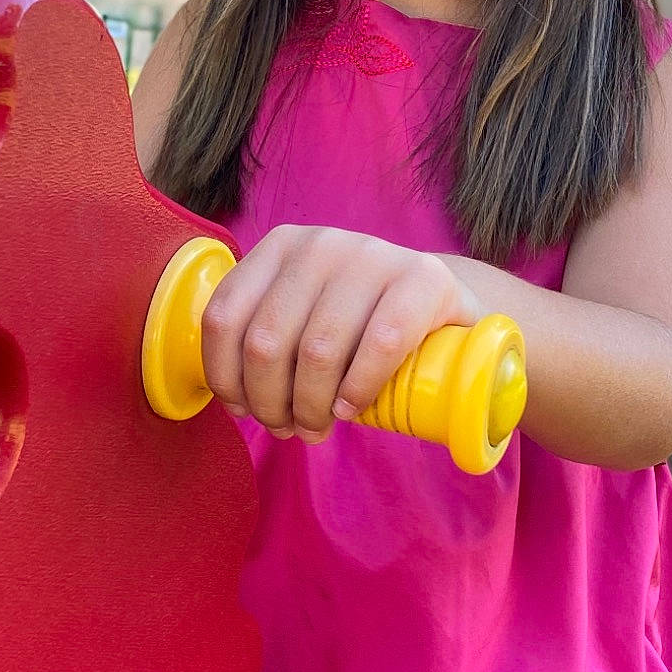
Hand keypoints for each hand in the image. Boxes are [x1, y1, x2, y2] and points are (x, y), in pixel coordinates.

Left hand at [200, 225, 483, 444]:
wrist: (446, 310)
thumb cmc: (360, 326)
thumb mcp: (304, 315)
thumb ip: (265, 336)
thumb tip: (232, 400)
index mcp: (281, 246)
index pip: (225, 316)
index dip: (225, 378)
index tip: (243, 412)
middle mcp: (321, 243)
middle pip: (266, 341)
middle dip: (270, 402)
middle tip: (288, 428)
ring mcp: (374, 254)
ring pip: (318, 350)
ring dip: (310, 407)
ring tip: (317, 427)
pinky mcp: (424, 278)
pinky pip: (380, 343)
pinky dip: (358, 388)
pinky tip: (350, 409)